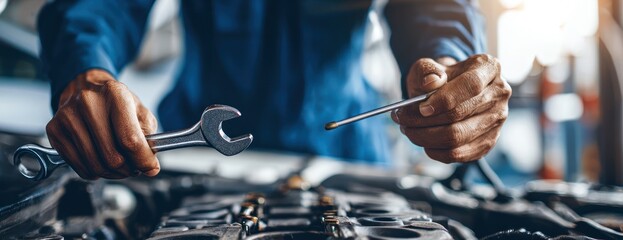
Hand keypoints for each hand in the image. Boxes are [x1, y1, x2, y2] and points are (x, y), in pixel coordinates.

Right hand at [46, 69, 159, 178]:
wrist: (84, 86)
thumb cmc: (114, 101)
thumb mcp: (139, 110)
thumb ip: (149, 136)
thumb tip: (149, 165)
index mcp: (115, 94)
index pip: (130, 139)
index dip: (143, 160)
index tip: (150, 168)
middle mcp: (88, 102)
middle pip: (112, 157)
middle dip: (128, 169)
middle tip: (134, 167)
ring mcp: (67, 116)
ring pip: (95, 165)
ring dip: (112, 173)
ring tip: (119, 165)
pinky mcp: (54, 130)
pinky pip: (78, 166)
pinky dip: (94, 172)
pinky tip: (100, 162)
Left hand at [392, 54, 511, 162]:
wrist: (448, 90)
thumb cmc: (438, 78)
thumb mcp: (427, 66)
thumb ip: (427, 70)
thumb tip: (432, 82)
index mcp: (488, 68)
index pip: (471, 85)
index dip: (445, 99)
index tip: (421, 107)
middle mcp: (499, 94)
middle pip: (460, 114)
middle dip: (423, 120)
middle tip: (400, 118)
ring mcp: (496, 120)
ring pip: (457, 137)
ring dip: (425, 137)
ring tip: (407, 129)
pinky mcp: (487, 142)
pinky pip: (459, 154)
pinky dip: (435, 151)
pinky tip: (423, 141)